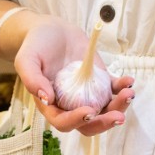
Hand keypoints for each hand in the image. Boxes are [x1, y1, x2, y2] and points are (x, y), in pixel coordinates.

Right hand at [13, 14, 133, 135]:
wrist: (52, 31)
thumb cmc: (36, 46)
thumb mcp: (26, 60)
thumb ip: (32, 79)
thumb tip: (48, 99)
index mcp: (51, 106)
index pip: (63, 122)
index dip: (76, 121)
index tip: (88, 111)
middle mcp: (71, 106)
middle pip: (89, 124)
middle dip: (104, 123)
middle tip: (118, 117)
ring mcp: (88, 96)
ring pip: (105, 110)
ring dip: (119, 106)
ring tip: (128, 94)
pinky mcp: (100, 82)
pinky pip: (113, 90)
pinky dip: (123, 87)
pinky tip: (129, 81)